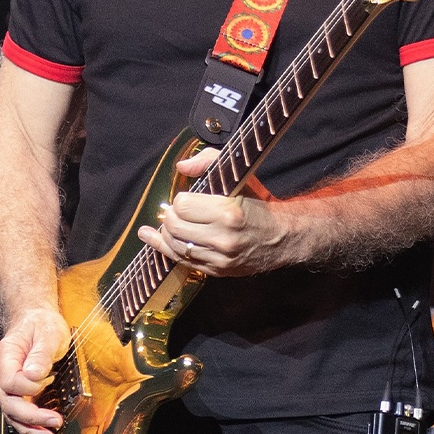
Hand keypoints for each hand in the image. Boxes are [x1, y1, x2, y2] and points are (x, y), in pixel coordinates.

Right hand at [0, 306, 69, 433]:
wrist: (37, 321)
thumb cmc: (41, 324)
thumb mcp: (47, 332)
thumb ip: (41, 354)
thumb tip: (34, 375)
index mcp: (6, 356)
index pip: (10, 382)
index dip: (28, 388)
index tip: (46, 383)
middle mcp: (3, 374)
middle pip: (9, 404)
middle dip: (32, 420)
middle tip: (53, 427)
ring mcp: (8, 387)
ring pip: (13, 417)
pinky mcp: (19, 397)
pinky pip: (20, 419)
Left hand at [136, 149, 302, 276]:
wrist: (281, 237)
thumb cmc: (257, 203)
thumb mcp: (238, 176)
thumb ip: (208, 162)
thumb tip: (181, 167)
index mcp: (228, 212)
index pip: (182, 205)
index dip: (180, 200)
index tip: (186, 198)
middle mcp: (223, 238)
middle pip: (175, 227)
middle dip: (170, 216)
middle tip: (175, 211)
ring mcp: (219, 258)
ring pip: (175, 246)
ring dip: (166, 233)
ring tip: (167, 223)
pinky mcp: (217, 271)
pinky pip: (182, 262)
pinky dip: (166, 249)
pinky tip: (152, 238)